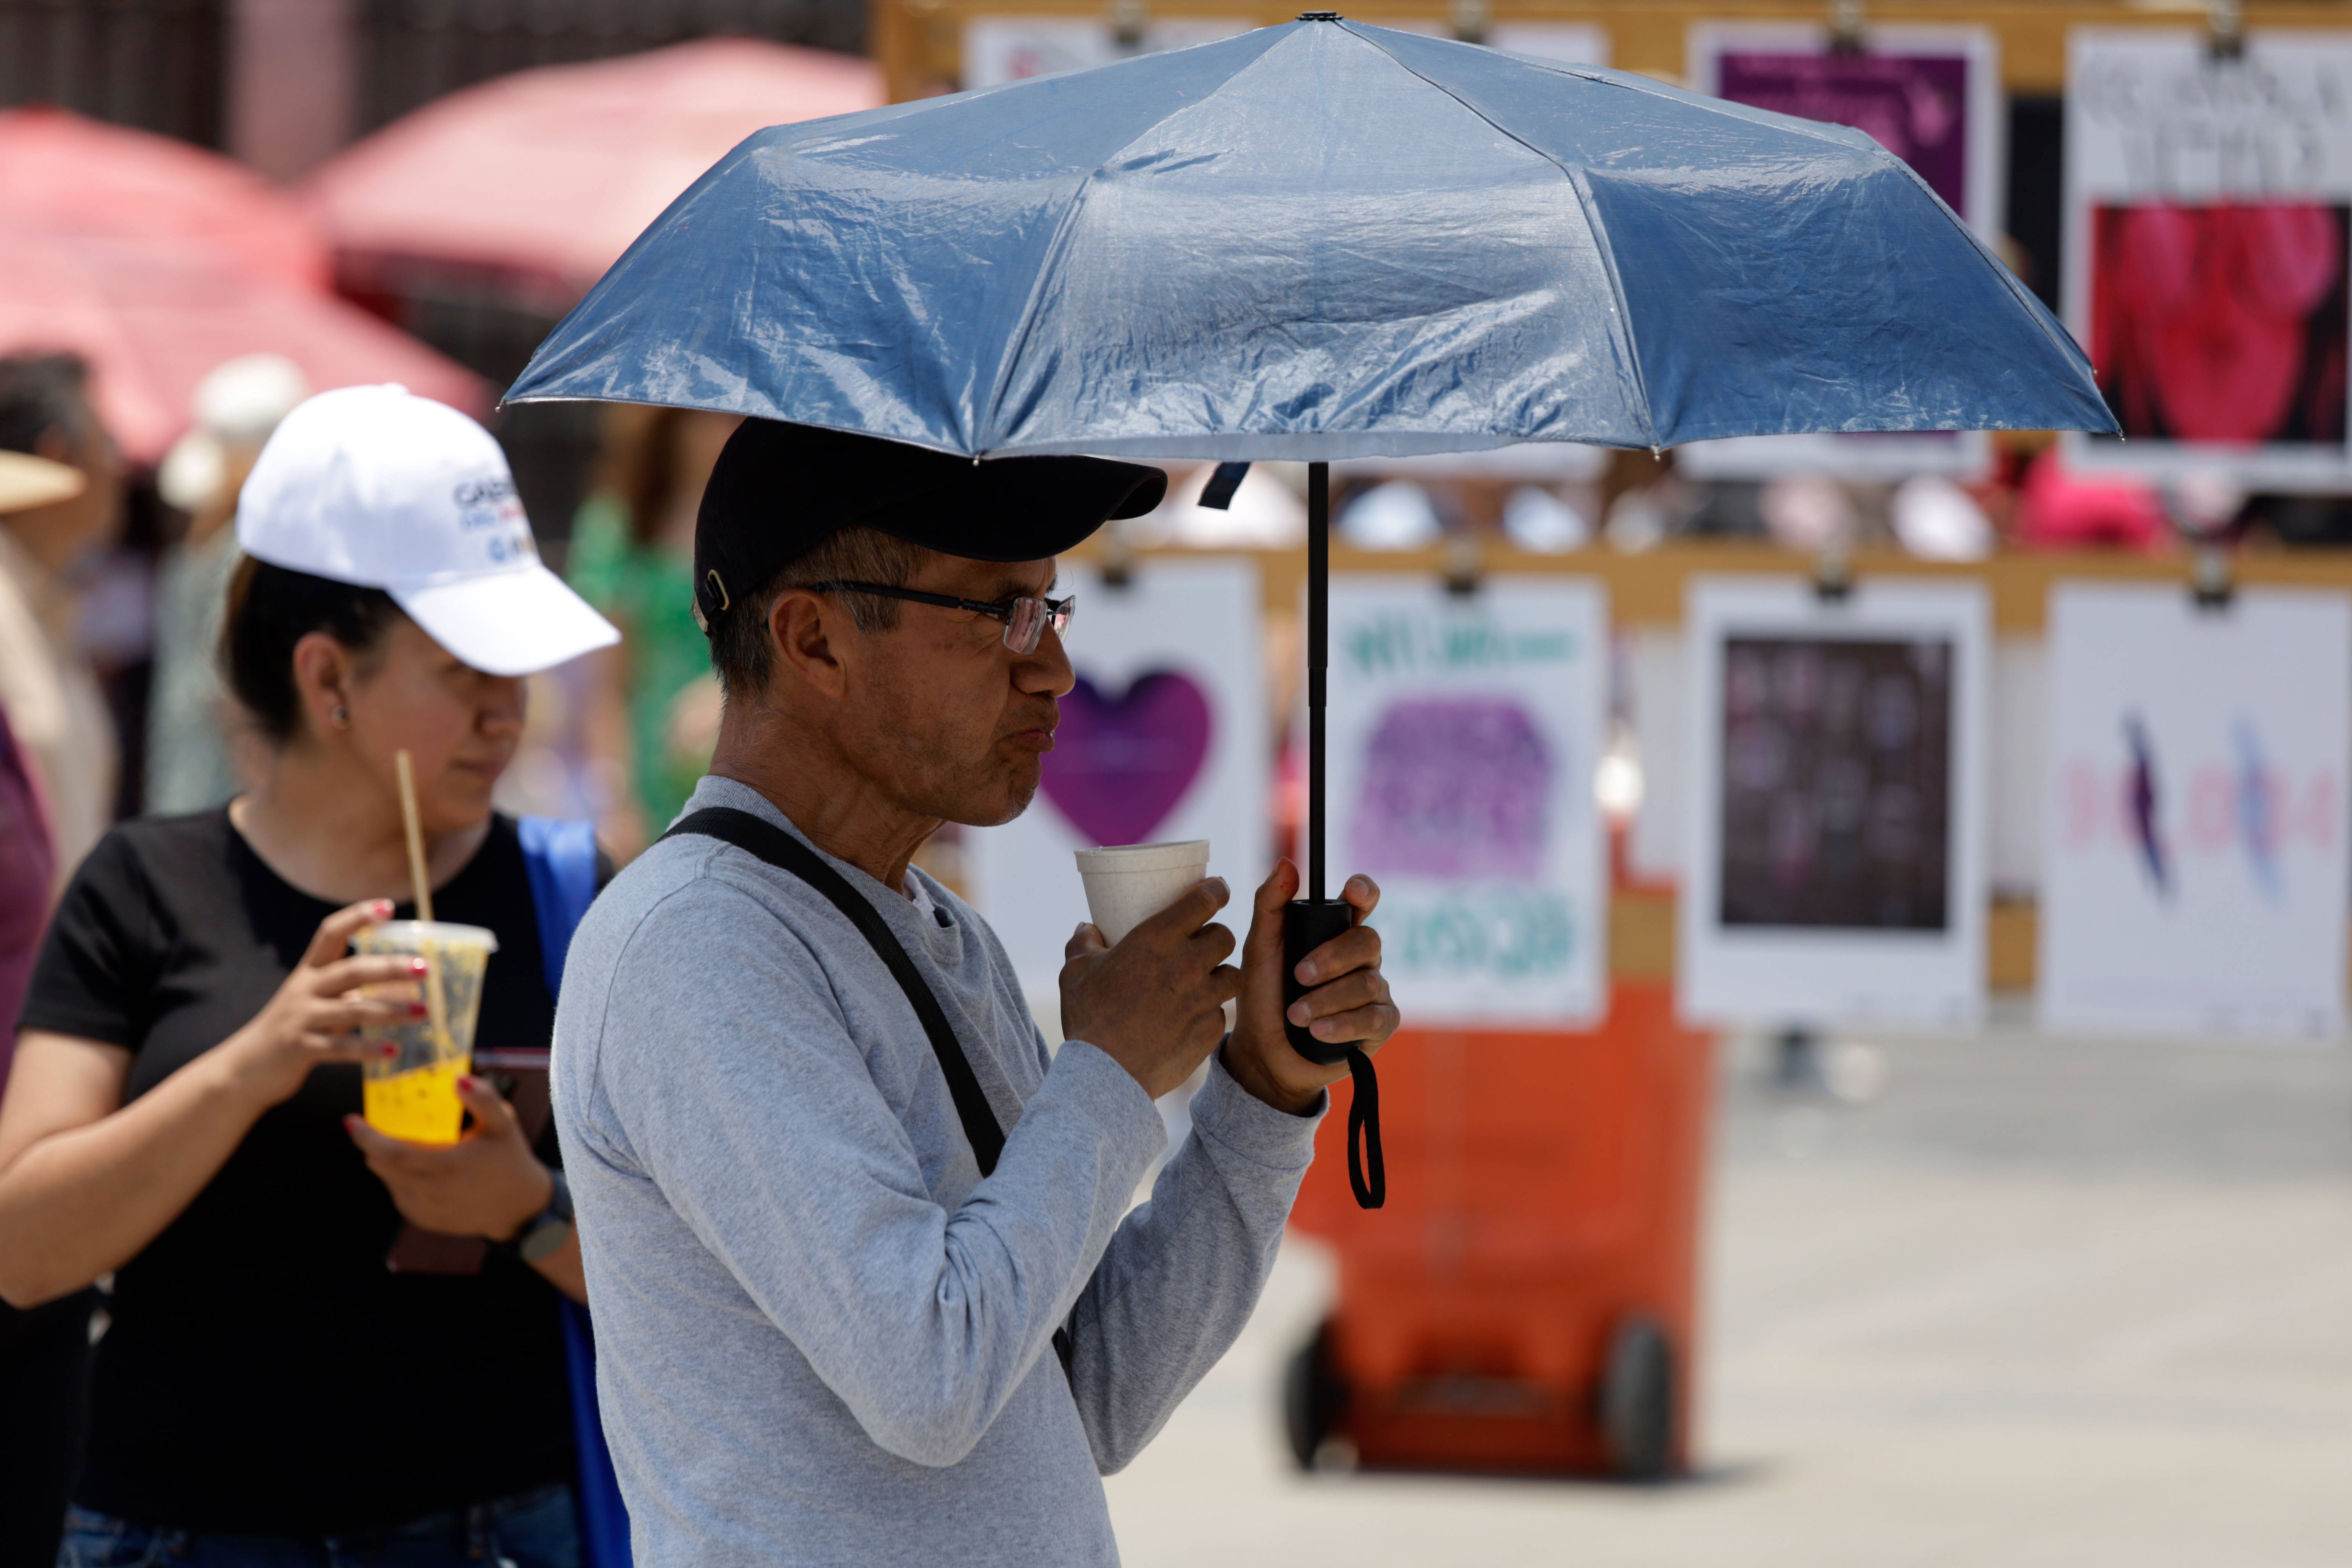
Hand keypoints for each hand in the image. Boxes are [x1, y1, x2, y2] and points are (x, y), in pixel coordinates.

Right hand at [213, 900, 426, 1110]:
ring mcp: (300, 1018)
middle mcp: (303, 989)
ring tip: (423, 1012)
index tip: (388, 906)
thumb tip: (398, 986)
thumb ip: (349, 993)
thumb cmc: (290, 1031)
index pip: (330, 933)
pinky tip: (393, 1051)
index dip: (357, 917)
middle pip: (351, 970)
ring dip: (392, 1011)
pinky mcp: (299, 1048)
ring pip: (353, 1009)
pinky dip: (369, 1050)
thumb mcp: (317, 1004)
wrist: (244, 1069)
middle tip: (425, 968)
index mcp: (309, 972)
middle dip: (390, 968)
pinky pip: (341, 1046)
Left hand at [345, 1074, 553, 1240]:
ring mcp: (424, 1208)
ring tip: (405, 1145)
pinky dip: (399, 1178)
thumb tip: (458, 1078)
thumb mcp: (503, 1124)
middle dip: (372, 1145)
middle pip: (382, 1165)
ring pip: (388, 1179)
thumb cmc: (509, 1159)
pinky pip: (399, 1194)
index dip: (367, 1138)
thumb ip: (482, 1099)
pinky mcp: (423, 1219)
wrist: (518, 1207)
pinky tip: (420, 1168)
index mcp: (446, 1165)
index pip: (392, 1152)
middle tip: (376, 1126)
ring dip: (387, 1161)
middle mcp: (430, 1191)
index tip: (352, 1121)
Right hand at [1059, 879, 1240, 1099]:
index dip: (1216, 890)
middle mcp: (1188, 964)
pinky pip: (1221, 1012)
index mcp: (1158, 939)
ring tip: (1203, 980)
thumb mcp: (1075, 972)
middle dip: (1215, 936)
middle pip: (1225, 936)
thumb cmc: (1089, 1019)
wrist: (1105, 1074)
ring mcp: (1204, 999)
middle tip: (1201, 943)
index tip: (1217, 890)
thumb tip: (1087, 928)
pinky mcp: (1210, 1031)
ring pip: (1233, 975)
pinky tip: (1192, 1016)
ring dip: (1220, 973)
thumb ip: (1083, 943)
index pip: (1205, 900)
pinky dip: (1210, 1011)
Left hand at [1224, 862, 1397, 1115]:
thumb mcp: (1258, 949)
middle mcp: (1361, 959)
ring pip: (1368, 982)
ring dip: (1328, 998)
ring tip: (1296, 1015)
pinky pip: (1374, 1018)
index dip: (1364, 892)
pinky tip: (1318, 1031)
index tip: (1352, 892)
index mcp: (1335, 932)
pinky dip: (1343, 1023)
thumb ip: (1269, 905)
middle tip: (1299, 975)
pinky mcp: (1378, 1026)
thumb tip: (1286, 863)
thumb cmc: (1263, 995)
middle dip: (1332, 957)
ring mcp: (1374, 991)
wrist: (1262, 1054)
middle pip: (1368, 941)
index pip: (1363, 902)